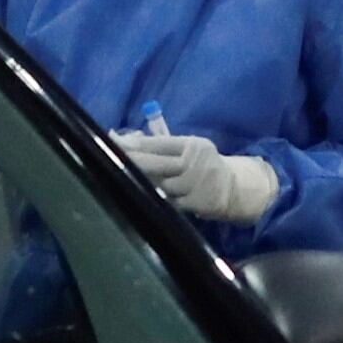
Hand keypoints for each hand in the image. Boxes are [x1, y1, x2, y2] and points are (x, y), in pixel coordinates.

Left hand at [117, 130, 280, 224]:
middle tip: (107, 159)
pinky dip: (154, 199)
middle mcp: (193, 163)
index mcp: (191, 145)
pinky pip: (167, 202)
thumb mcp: (190, 148)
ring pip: (158, 185)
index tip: (112, 141)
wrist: (235, 189)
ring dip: (141, 182)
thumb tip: (129, 138)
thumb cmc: (203, 165)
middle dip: (131, 161)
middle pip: (155, 163)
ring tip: (122, 178)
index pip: (157, 143)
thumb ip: (163, 145)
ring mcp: (194, 185)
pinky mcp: (195, 204)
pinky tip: (141, 196)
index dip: (133, 143)